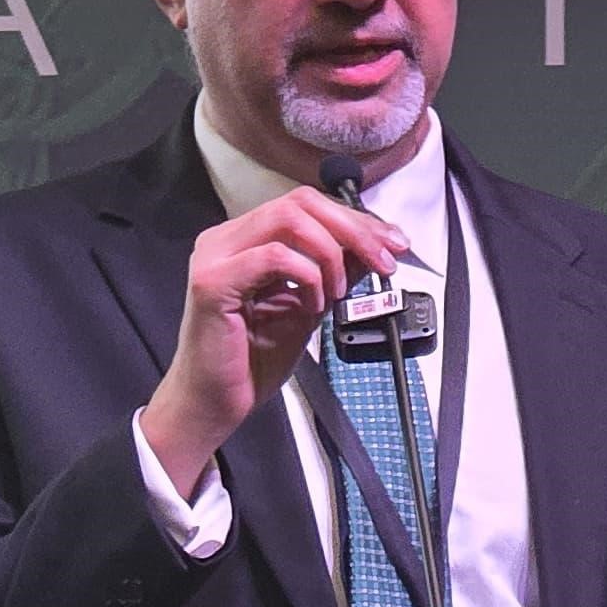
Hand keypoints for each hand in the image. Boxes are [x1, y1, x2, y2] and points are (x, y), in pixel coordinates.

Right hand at [141, 187, 405, 490]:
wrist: (215, 403)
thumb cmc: (250, 362)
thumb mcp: (309, 308)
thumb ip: (335, 274)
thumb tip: (372, 249)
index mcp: (245, 240)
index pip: (306, 207)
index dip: (355, 220)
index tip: (393, 244)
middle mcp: (226, 239)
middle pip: (300, 203)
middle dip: (353, 229)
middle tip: (384, 260)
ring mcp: (215, 256)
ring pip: (288, 219)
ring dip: (330, 252)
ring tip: (339, 291)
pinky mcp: (213, 282)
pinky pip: (274, 257)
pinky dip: (307, 276)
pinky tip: (314, 304)